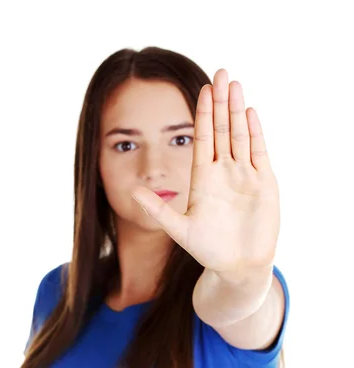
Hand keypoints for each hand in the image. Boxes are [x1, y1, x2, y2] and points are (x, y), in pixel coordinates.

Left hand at [132, 69, 279, 283]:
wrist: (238, 266)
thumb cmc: (209, 250)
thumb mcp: (180, 229)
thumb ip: (158, 210)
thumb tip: (132, 191)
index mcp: (204, 178)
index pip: (203, 138)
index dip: (203, 114)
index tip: (201, 88)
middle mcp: (224, 172)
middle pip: (223, 130)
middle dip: (221, 102)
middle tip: (221, 73)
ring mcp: (245, 176)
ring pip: (241, 136)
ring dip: (238, 111)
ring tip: (235, 84)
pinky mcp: (264, 183)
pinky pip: (259, 153)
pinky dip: (256, 133)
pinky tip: (251, 113)